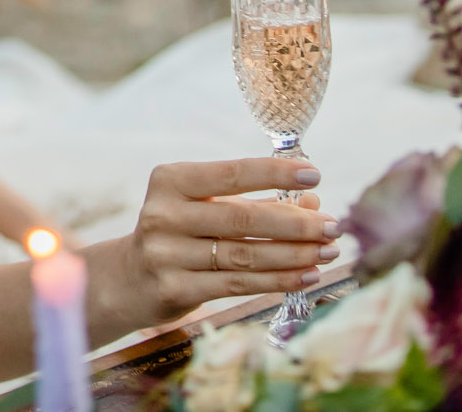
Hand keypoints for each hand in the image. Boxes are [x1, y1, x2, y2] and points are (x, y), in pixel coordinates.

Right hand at [95, 159, 339, 330]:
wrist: (129, 278)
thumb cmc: (179, 232)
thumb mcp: (205, 206)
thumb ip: (253, 201)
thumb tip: (312, 204)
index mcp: (171, 180)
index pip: (231, 173)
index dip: (275, 174)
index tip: (314, 176)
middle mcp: (164, 214)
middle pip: (243, 219)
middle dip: (295, 223)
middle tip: (332, 225)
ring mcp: (167, 254)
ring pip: (245, 255)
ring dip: (294, 255)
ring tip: (327, 252)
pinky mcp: (175, 289)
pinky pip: (238, 284)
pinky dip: (278, 280)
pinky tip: (306, 275)